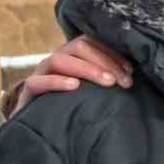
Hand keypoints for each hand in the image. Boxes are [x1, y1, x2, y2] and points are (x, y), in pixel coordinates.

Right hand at [12, 36, 131, 115]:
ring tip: (108, 82)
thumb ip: (106, 80)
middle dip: (104, 61)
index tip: (130, 71)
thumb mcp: (91, 89)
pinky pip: (37, 82)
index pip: (91, 43)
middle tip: (123, 81)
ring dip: (87, 69)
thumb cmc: (72, 103)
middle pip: (78, 47)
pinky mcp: (29, 91)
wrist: (38, 121)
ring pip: (59, 60)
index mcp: (71, 57)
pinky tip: (75, 86)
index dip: (112, 54)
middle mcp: (56, 61)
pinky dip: (56, 82)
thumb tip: (134, 79)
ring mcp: (41, 74)